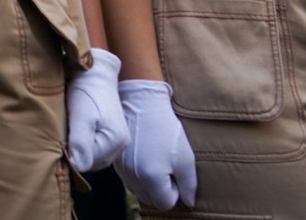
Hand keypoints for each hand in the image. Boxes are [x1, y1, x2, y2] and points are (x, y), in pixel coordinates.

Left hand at [66, 48, 127, 171]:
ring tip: (68, 129)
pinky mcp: (110, 133)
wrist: (94, 72)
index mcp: (116, 142)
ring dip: (78, 146)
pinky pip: (93, 146)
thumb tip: (78, 168)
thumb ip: (80, 143)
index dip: (71, 155)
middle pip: (91, 160)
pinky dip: (82, 141)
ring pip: (91, 154)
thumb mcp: (81, 116)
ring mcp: (116, 140)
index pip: (88, 163)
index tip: (59, 140)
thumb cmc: (87, 92)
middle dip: (75, 151)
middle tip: (62, 134)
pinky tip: (74, 129)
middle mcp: (120, 145)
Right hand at [115, 79, 196, 210]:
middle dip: (161, 188)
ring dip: (148, 182)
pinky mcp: (116, 160)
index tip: (175, 171)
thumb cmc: (165, 128)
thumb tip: (188, 201)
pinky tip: (143, 155)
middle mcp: (133, 178)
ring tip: (155, 159)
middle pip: (150, 198)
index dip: (175, 189)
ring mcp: (122, 169)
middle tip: (167, 165)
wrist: (140, 102)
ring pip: (138, 189)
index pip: (165, 202)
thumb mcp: (186, 157)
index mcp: (151, 179)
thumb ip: (189, 184)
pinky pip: (129, 178)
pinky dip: (137, 173)